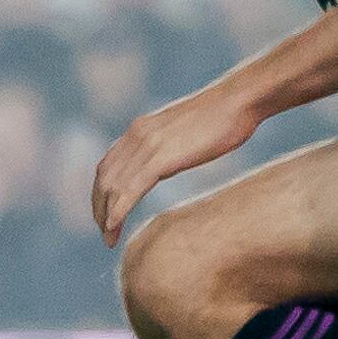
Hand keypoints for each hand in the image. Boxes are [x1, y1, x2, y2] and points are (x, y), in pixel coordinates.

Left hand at [92, 81, 257, 241]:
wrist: (239, 100)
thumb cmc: (222, 117)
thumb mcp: (184, 132)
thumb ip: (168, 145)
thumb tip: (167, 163)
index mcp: (141, 129)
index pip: (107, 165)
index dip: (101, 193)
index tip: (104, 215)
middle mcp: (137, 134)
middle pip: (103, 178)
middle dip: (99, 208)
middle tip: (104, 234)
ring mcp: (147, 145)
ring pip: (112, 186)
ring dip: (106, 215)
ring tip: (108, 238)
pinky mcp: (161, 157)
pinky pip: (130, 189)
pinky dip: (118, 210)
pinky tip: (114, 226)